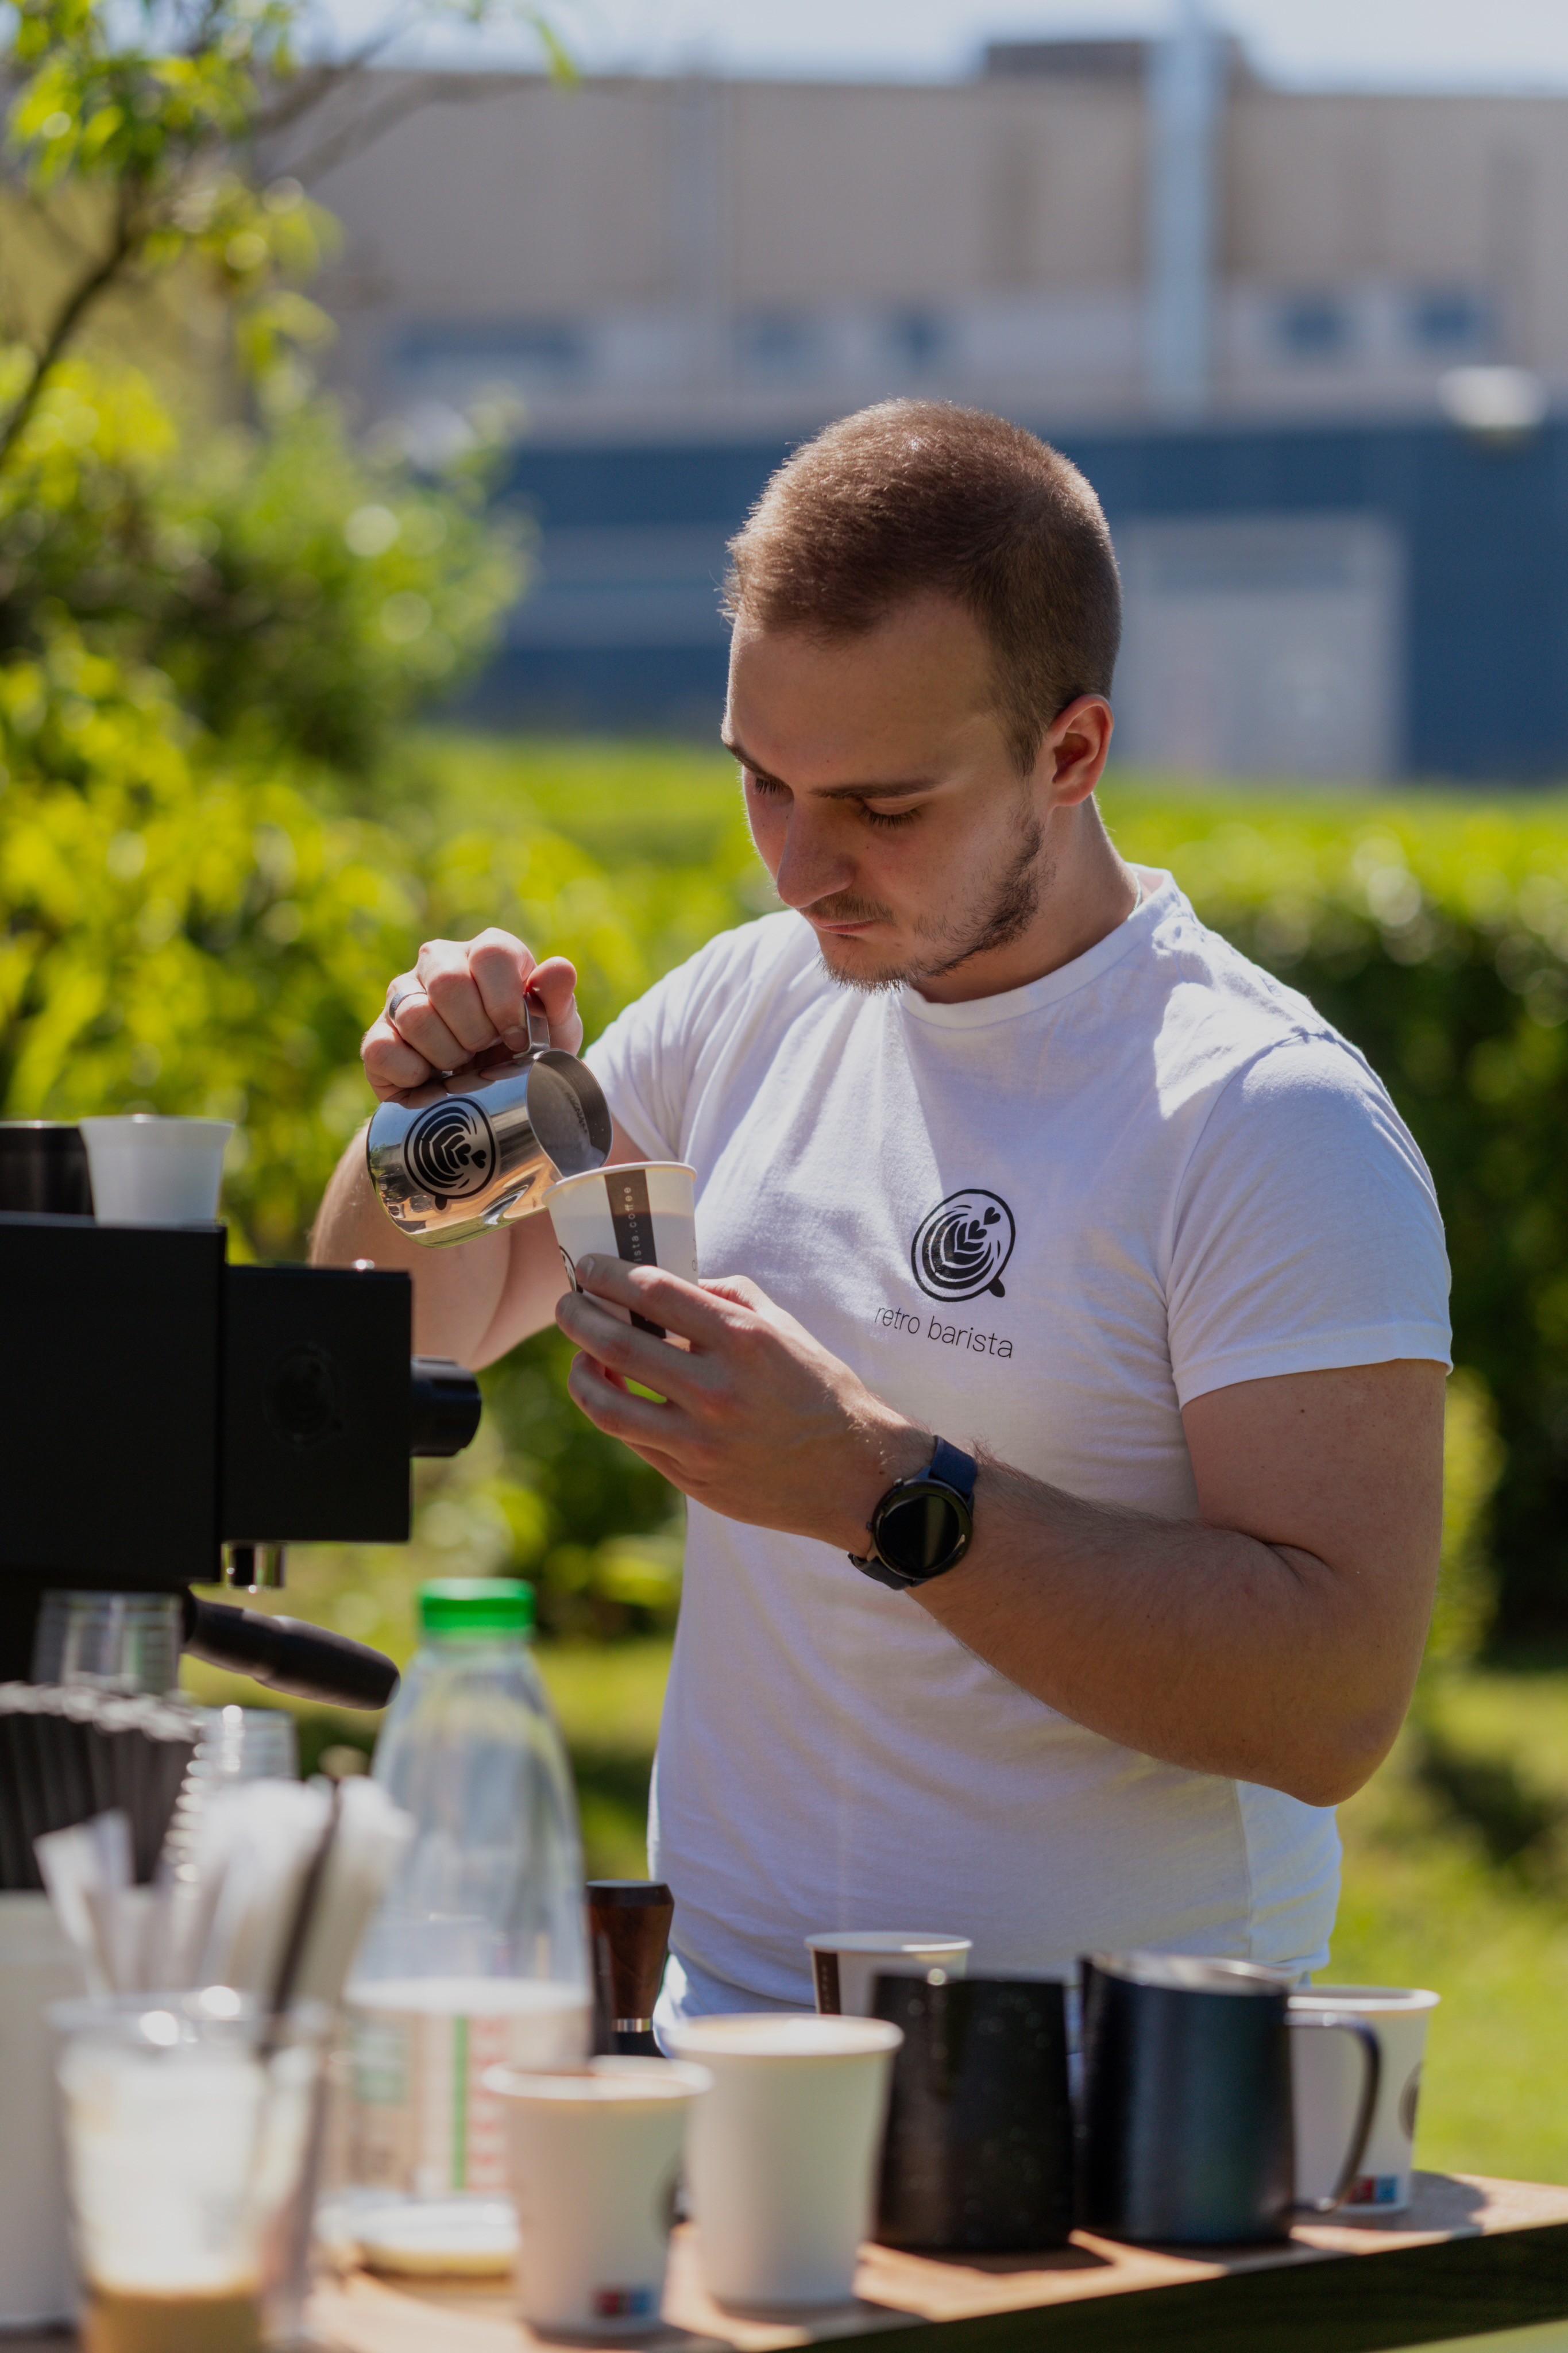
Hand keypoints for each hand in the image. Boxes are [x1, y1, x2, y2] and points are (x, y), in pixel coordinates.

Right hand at [361, 929, 582, 1100]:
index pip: (490, 954)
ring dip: (446, 1055)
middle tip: (485, 1054)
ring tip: (461, 1068)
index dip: (506, 1004)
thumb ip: (559, 1000)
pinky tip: (431, 1081)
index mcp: (486, 953)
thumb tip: (559, 970)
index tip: (516, 1040)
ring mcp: (402, 995)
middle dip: (475, 1032)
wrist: (487, 1096)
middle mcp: (438, 962)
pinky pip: (382, 1050)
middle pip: (448, 983)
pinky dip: (411, 1074)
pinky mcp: (377, 1034)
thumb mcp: (555, 1032)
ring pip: (415, 1016)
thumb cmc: (525, 1052)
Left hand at [555, 1258, 931, 1548]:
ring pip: (607, 1405)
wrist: (853, 1473)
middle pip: (615, 1344)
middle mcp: (717, 1390)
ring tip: (579, 1355)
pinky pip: (632, 1439)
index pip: (653, 1292)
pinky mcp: (691, 1478)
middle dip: (578, 1315)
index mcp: (743, 1340)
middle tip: (567, 1303)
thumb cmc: (819, 1391)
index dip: (607, 1274)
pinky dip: (611, 1409)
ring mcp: (700, 1440)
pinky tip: (610, 1392)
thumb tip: (674, 1282)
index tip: (588, 1266)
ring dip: (579, 1372)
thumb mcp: (783, 1328)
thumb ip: (728, 1297)